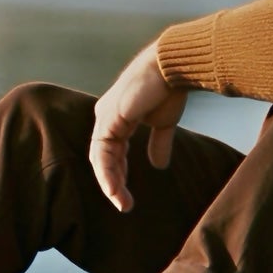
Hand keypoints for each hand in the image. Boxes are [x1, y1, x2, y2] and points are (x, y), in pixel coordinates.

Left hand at [89, 41, 190, 211]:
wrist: (172, 67)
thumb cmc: (169, 89)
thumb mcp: (164, 123)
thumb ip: (159, 144)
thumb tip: (158, 166)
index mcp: (116, 117)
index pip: (111, 152)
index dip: (118, 173)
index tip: (127, 195)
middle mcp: (105, 117)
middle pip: (102, 158)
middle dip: (113, 183)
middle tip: (124, 205)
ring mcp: (104, 117)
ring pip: (100, 159)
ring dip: (110, 183)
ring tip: (121, 203)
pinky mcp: (108, 118)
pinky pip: (102, 153)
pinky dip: (108, 173)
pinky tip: (115, 190)